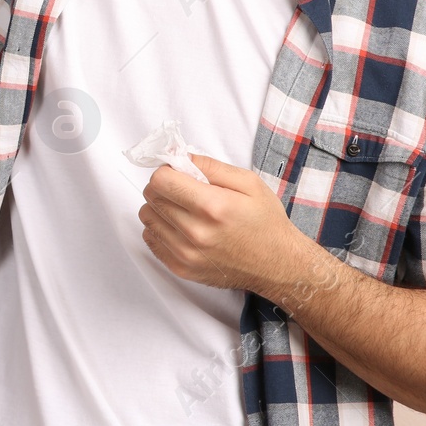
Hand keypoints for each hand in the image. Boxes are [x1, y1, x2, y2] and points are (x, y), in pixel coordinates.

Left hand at [138, 153, 304, 293]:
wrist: (278, 265)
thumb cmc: (266, 222)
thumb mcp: (248, 183)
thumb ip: (210, 166)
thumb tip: (178, 156)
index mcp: (212, 206)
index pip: (161, 181)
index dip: (167, 171)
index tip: (179, 173)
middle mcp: (196, 233)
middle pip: (151, 197)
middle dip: (164, 187)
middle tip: (184, 191)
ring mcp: (186, 255)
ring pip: (147, 218)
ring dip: (160, 208)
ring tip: (183, 210)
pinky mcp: (182, 269)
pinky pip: (151, 240)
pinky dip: (160, 229)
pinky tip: (181, 227)